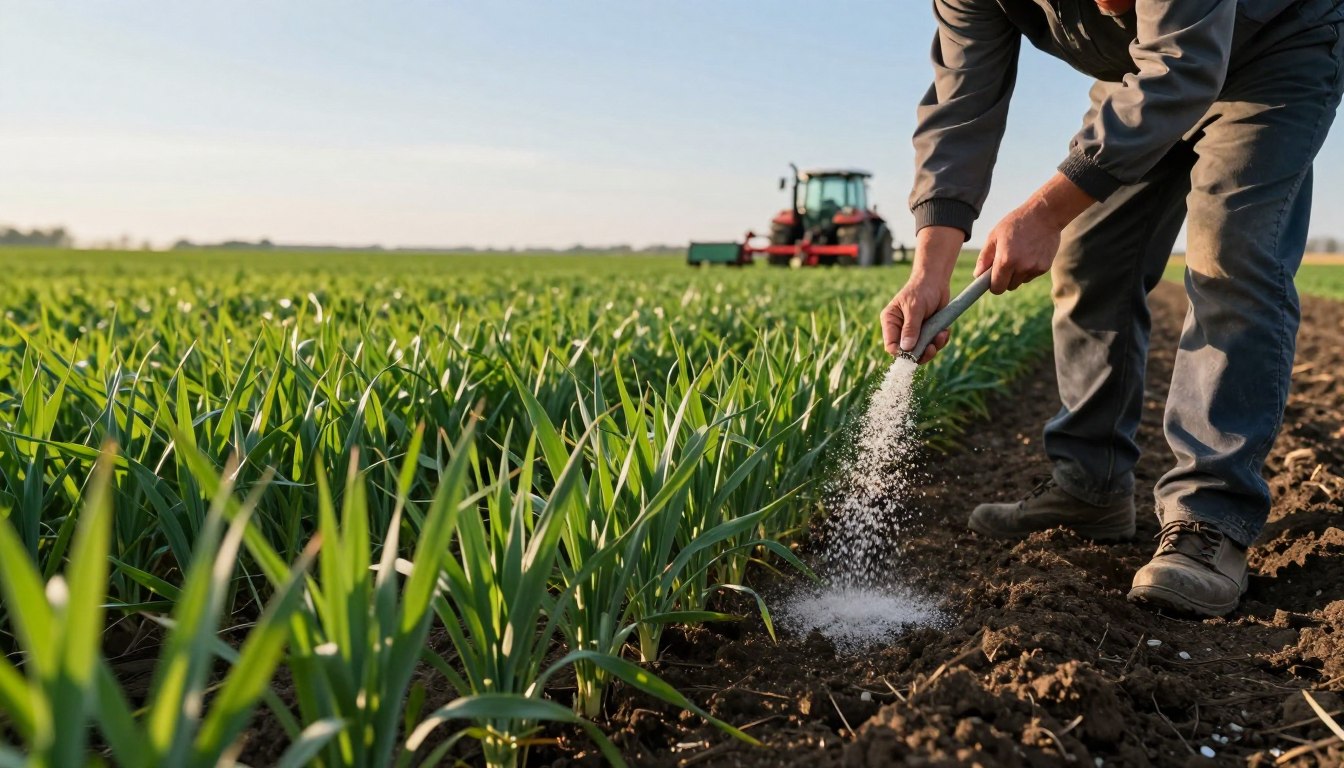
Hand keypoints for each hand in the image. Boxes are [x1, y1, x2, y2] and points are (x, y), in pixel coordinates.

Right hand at [881, 226, 958, 362]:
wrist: (936, 281)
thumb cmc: (921, 290)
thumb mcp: (915, 308)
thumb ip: (911, 328)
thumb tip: (907, 348)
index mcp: (891, 322)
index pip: (891, 346)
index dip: (902, 353)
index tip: (916, 353)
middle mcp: (900, 329)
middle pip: (907, 352)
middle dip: (921, 352)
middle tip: (932, 348)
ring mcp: (914, 331)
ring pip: (921, 351)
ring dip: (933, 346)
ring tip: (942, 335)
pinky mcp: (926, 331)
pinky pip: (932, 344)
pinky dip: (940, 340)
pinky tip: (945, 331)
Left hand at [975, 202, 1061, 293]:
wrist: (1045, 214)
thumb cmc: (1016, 223)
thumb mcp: (995, 236)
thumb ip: (985, 257)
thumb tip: (978, 275)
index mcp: (1006, 260)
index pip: (997, 288)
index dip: (993, 285)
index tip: (992, 280)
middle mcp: (1021, 267)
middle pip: (1009, 287)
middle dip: (1005, 279)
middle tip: (1005, 263)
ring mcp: (1034, 268)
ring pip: (1020, 281)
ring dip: (1017, 274)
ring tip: (1019, 254)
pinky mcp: (1044, 267)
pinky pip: (1031, 275)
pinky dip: (1028, 269)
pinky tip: (1030, 253)